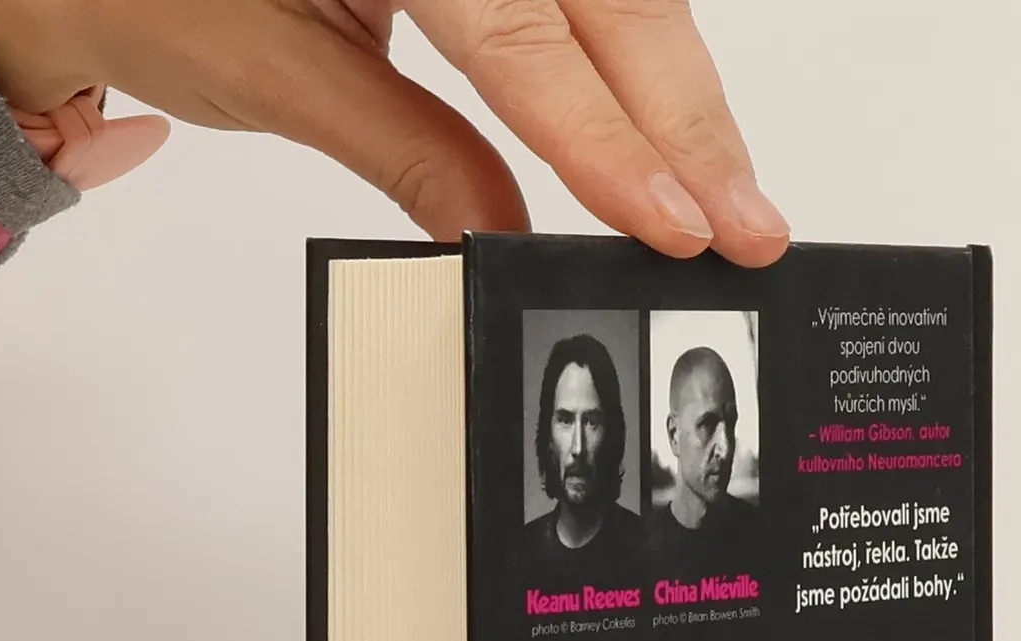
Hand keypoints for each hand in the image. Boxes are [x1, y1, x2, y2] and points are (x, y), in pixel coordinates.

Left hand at [0, 0, 788, 264]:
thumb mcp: (270, 71)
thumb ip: (406, 151)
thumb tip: (510, 230)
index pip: (523, 31)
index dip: (607, 135)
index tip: (670, 220)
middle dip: (685, 115)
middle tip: (750, 224)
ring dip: (678, 89)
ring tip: (728, 192)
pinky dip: (634, 51)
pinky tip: (675, 124)